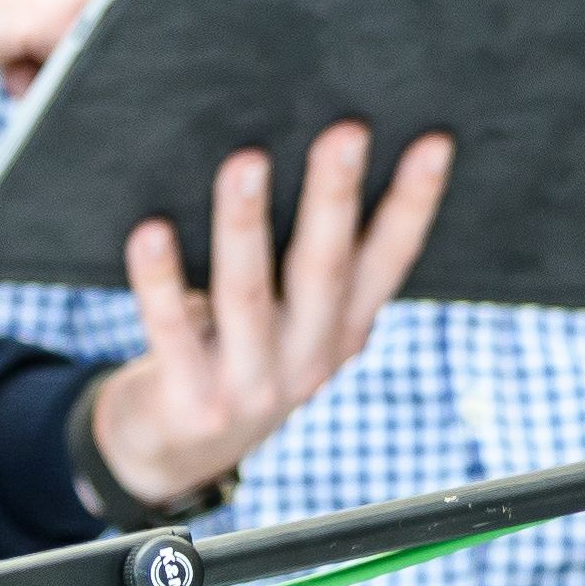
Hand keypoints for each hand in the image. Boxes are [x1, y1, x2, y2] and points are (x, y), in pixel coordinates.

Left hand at [86, 125, 450, 512]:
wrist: (176, 453)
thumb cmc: (237, 353)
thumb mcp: (294, 322)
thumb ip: (306, 263)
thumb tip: (295, 148)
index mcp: (345, 329)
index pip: (390, 260)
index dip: (415, 204)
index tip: (434, 143)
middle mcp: (309, 357)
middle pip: (325, 269)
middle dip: (335, 197)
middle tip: (345, 131)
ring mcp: (251, 384)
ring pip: (247, 294)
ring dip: (245, 225)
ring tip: (246, 162)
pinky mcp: (191, 400)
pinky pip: (171, 330)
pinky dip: (160, 280)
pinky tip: (150, 232)